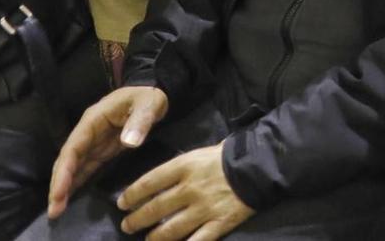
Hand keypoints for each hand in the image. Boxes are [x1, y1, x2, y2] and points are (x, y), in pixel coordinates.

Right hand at [47, 86, 169, 217]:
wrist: (154, 93)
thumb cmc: (148, 96)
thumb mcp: (148, 104)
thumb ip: (139, 122)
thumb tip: (128, 142)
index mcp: (93, 120)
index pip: (73, 148)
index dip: (64, 171)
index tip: (58, 192)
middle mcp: (88, 133)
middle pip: (68, 160)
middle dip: (59, 184)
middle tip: (54, 210)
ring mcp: (94, 142)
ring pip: (74, 167)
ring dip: (65, 187)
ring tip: (57, 210)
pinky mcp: (102, 150)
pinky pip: (86, 168)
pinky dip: (77, 182)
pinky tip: (70, 197)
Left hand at [116, 143, 253, 239]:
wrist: (262, 164)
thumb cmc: (229, 155)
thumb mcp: (200, 153)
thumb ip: (180, 170)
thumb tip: (159, 185)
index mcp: (185, 166)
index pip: (149, 182)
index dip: (132, 195)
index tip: (122, 203)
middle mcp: (190, 189)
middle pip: (155, 209)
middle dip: (136, 220)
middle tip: (127, 226)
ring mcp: (204, 209)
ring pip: (170, 230)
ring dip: (154, 238)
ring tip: (148, 240)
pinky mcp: (219, 224)